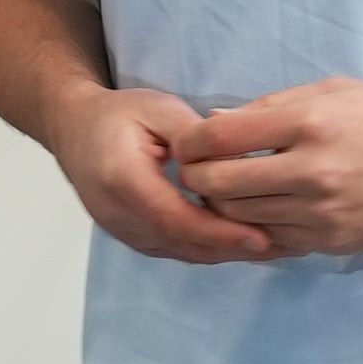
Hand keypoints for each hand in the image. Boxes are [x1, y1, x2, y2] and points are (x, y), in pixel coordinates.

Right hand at [47, 83, 276, 263]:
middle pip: (184, 244)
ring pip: (183, 252)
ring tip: (278, 247)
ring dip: (229, 253)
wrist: (74, 130)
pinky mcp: (133, 238)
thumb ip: (196, 136)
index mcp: (123, 181)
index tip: (261, 237)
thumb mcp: (158, 110)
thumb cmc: (117, 115)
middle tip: (287, 246)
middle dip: (236, 249)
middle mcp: (119, 215)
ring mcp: (123, 232)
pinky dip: (212, 249)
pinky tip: (246, 243)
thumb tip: (236, 158)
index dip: (221, 233)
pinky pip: (177, 250)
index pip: (177, 219)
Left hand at [169, 77, 362, 254]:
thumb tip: (216, 121)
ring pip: (240, 218)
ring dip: (224, 207)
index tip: (189, 145)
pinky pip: (273, 239)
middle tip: (198, 174)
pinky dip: (259, 227)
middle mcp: (312, 169)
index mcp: (308, 121)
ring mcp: (322, 211)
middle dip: (197, 179)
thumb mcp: (332, 91)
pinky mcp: (332, 241)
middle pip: (218, 184)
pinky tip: (265, 212)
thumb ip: (272, 106)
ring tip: (229, 193)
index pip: (220, 135)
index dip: (191, 142)